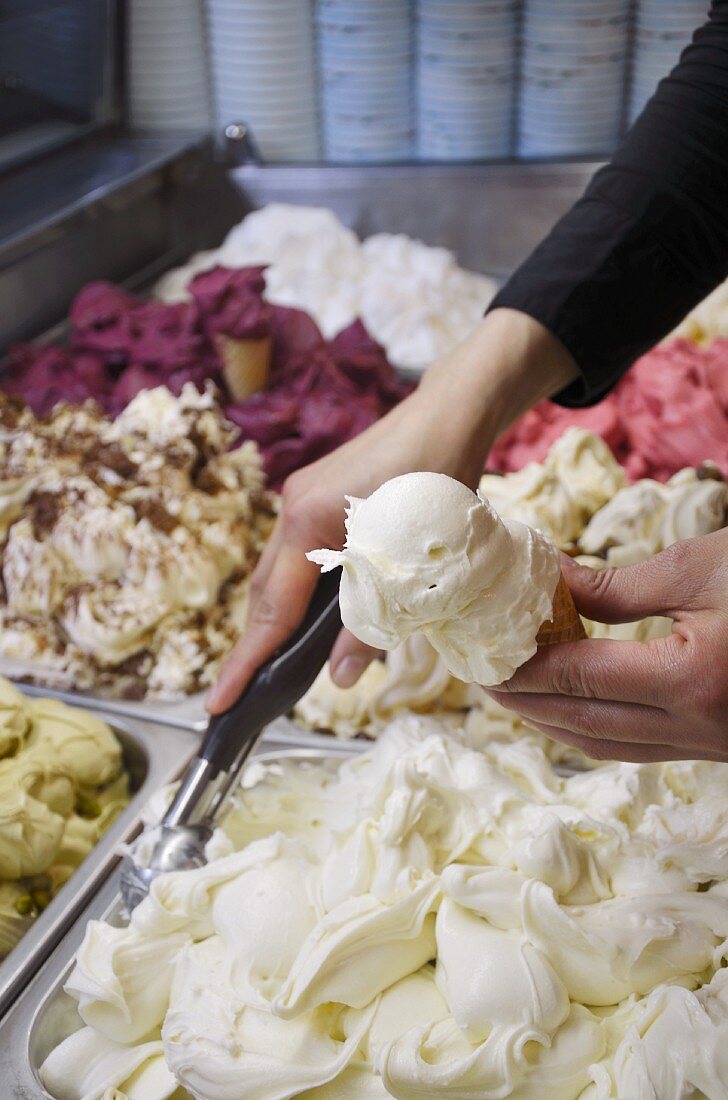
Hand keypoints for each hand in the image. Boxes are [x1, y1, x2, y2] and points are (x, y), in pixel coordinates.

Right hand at [207, 309, 576, 711]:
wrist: (449, 415)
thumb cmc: (437, 480)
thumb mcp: (408, 558)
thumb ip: (372, 620)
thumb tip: (340, 678)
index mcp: (306, 523)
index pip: (272, 611)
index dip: (245, 663)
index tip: (218, 704)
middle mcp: (291, 510)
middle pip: (266, 594)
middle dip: (256, 646)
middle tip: (246, 698)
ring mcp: (301, 499)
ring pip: (281, 575)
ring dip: (280, 619)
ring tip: (277, 665)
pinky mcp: (318, 497)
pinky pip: (298, 557)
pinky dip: (301, 592)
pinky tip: (316, 614)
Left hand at [487, 529, 727, 761]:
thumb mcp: (695, 569)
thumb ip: (618, 587)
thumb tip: (555, 582)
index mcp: (690, 679)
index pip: (582, 679)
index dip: (528, 670)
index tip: (487, 656)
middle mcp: (699, 727)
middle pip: (589, 723)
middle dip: (528, 703)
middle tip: (485, 679)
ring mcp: (711, 743)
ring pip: (613, 747)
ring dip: (558, 724)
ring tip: (517, 697)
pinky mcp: (717, 744)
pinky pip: (642, 748)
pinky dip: (598, 730)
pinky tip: (574, 709)